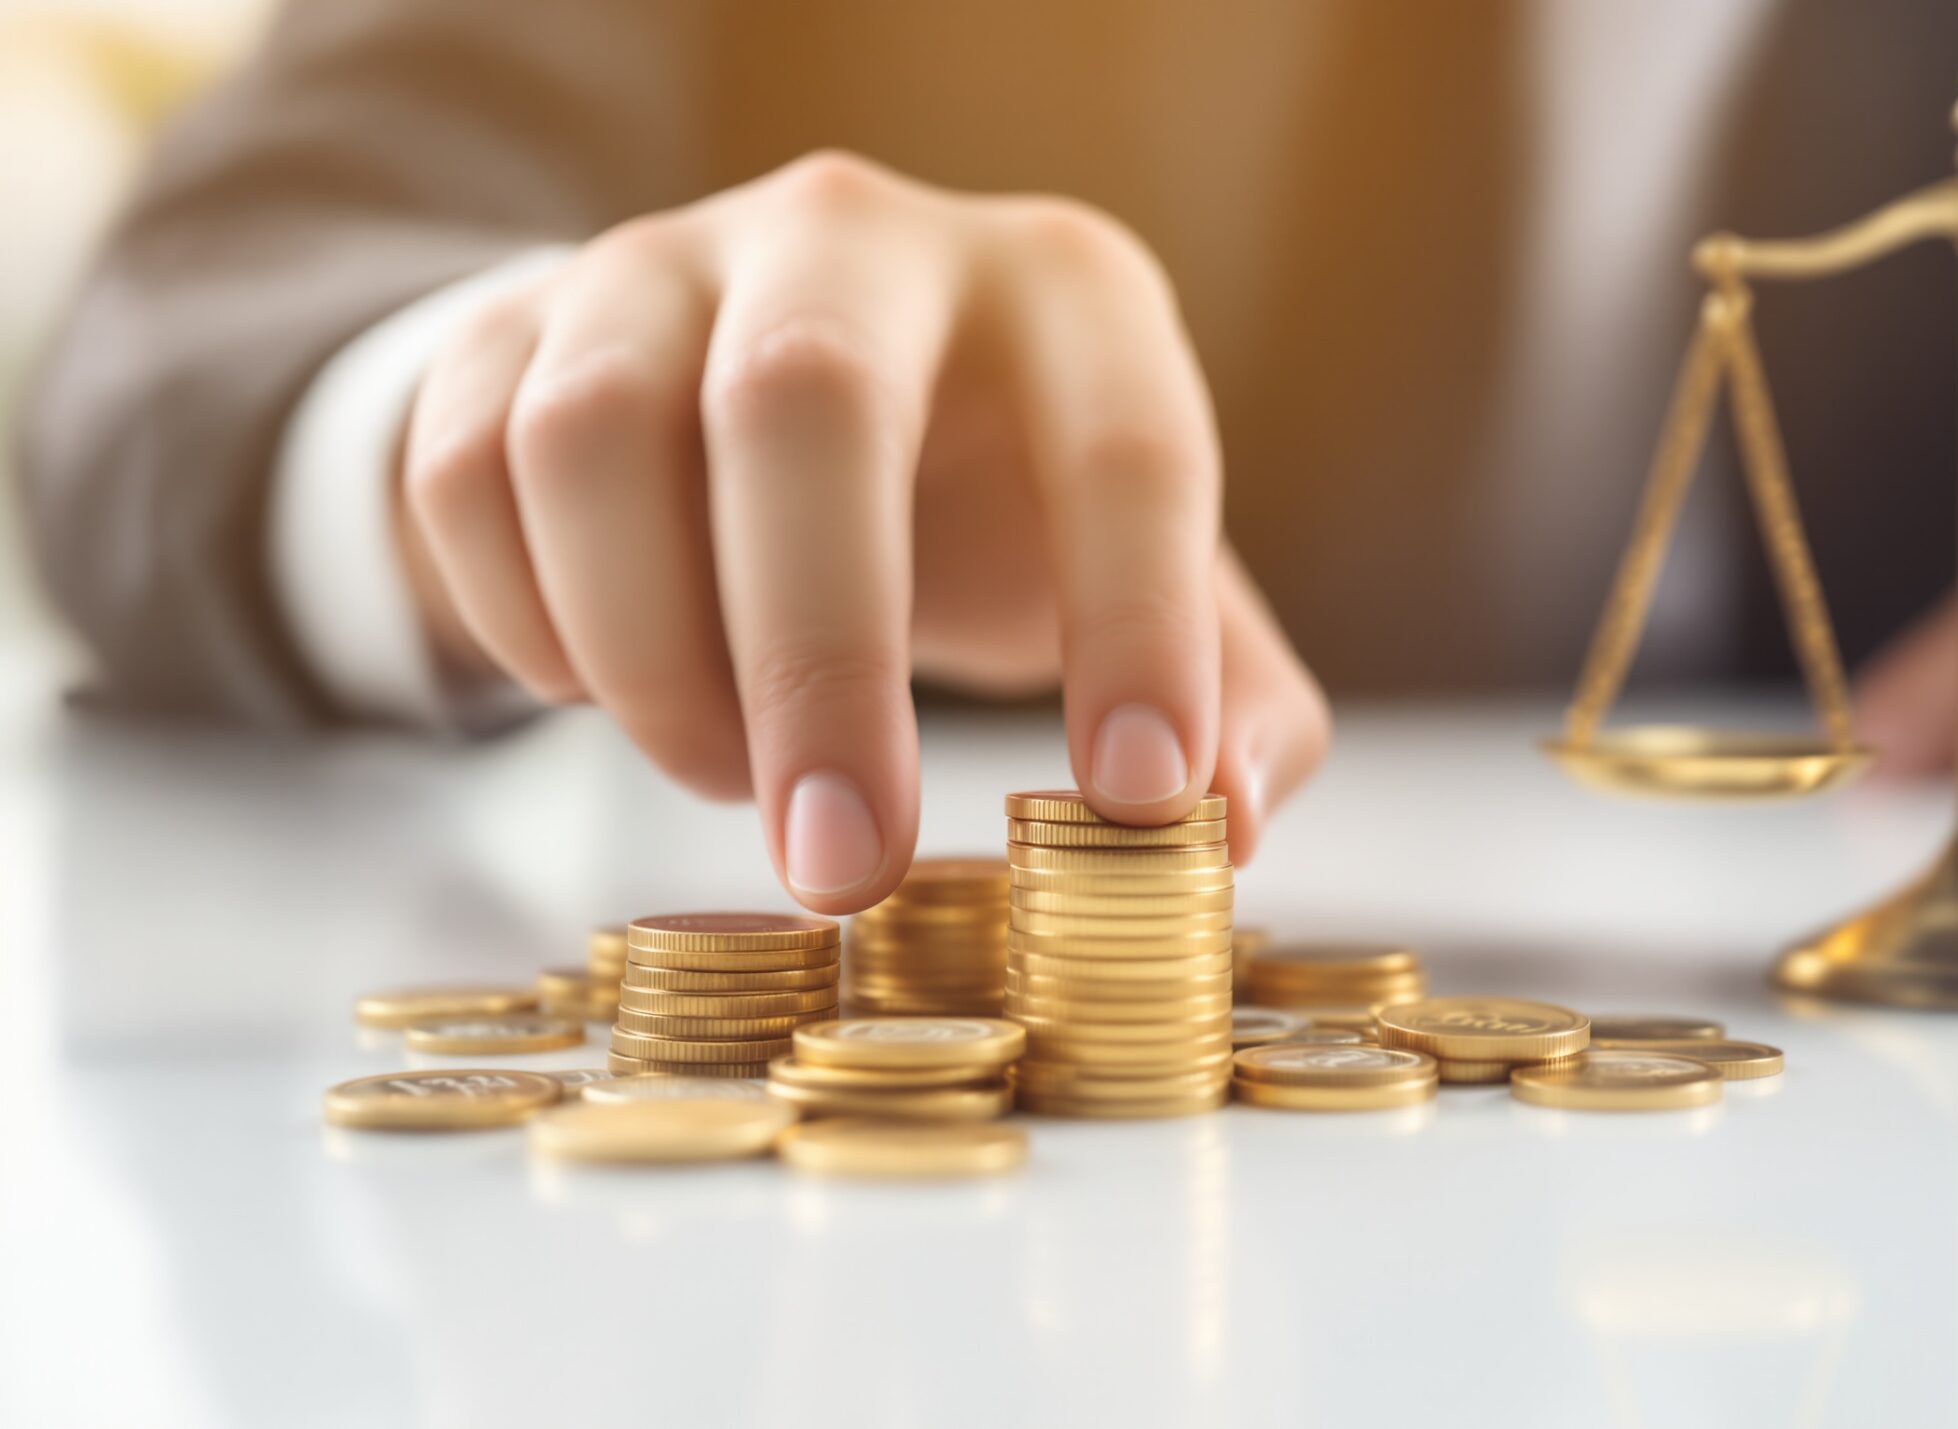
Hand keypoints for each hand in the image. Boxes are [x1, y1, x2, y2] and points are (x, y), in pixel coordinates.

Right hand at [394, 151, 1330, 907]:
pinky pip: (466, 476)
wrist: (758, 399)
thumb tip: (1222, 823)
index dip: (1140, 628)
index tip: (1138, 803)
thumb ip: (1226, 693)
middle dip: (820, 663)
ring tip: (729, 782)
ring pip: (599, 440)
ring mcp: (663, 260)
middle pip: (807, 406)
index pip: (1129, 444)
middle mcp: (862, 233)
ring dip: (653, 659)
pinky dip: (526, 624)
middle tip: (845, 865)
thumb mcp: (1127, 575)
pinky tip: (606, 690)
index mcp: (1061, 292)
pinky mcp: (509, 324)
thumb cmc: (984, 506)